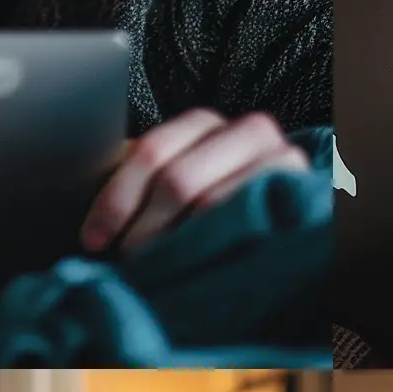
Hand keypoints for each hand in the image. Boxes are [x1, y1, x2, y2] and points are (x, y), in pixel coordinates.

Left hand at [81, 109, 307, 256]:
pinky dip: (216, 247)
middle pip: (179, 181)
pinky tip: (199, 265)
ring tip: (160, 268)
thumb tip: (91, 219)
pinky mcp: (302, 193)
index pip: (153, 152)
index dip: (116, 198)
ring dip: (175, 244)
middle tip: (130, 259)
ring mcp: (282, 160)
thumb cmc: (209, 210)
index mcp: (207, 123)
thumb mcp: (173, 185)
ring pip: (211, 205)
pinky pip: (249, 221)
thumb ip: (143, 184)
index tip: (94, 238)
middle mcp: (249, 131)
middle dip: (145, 228)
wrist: (278, 216)